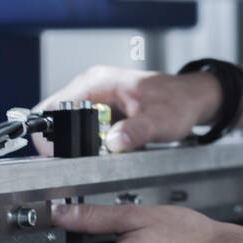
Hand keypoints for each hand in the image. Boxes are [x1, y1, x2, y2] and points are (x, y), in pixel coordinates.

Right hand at [31, 65, 218, 152]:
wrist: (191, 99)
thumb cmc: (178, 101)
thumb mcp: (160, 119)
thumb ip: (137, 131)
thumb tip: (114, 143)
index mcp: (98, 81)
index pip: (55, 106)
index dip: (51, 134)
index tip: (59, 155)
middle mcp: (91, 87)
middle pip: (54, 117)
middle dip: (61, 142)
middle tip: (79, 161)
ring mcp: (93, 99)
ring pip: (66, 126)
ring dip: (73, 145)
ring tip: (94, 156)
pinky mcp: (99, 112)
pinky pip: (81, 130)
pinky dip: (85, 144)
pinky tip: (101, 152)